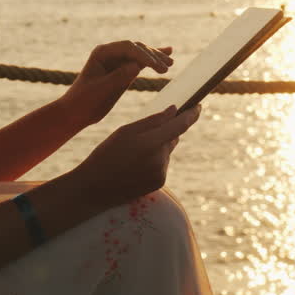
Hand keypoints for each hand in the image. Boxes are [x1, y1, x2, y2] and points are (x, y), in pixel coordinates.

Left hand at [62, 40, 172, 127]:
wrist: (76, 113)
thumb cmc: (84, 101)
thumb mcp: (101, 90)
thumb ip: (118, 77)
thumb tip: (137, 66)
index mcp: (102, 53)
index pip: (128, 48)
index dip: (144, 55)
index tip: (158, 67)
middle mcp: (110, 53)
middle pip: (137, 48)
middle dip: (153, 56)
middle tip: (167, 67)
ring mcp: (118, 61)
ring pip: (141, 54)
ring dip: (156, 57)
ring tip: (170, 62)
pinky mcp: (123, 71)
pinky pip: (141, 62)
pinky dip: (153, 61)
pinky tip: (168, 51)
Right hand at [70, 104, 202, 208]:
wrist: (94, 188)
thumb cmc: (106, 154)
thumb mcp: (125, 131)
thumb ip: (152, 121)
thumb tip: (173, 110)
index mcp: (151, 143)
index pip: (180, 125)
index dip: (191, 114)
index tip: (199, 106)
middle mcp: (160, 159)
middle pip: (172, 138)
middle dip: (164, 132)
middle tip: (141, 136)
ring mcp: (161, 173)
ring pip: (166, 151)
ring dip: (157, 147)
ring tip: (133, 154)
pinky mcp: (159, 182)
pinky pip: (162, 164)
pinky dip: (154, 160)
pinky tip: (135, 165)